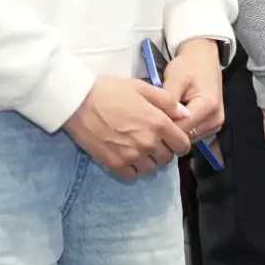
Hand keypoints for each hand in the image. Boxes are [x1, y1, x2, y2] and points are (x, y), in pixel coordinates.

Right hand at [63, 75, 191, 179]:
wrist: (79, 102)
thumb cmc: (112, 91)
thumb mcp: (144, 88)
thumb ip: (167, 102)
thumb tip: (184, 114)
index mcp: (158, 123)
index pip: (182, 144)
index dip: (180, 142)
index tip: (174, 139)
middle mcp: (148, 143)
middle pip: (166, 158)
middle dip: (164, 150)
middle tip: (154, 141)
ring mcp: (131, 156)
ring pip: (150, 169)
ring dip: (149, 161)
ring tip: (140, 150)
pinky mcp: (114, 164)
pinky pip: (132, 175)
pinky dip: (133, 169)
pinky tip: (127, 157)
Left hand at [161, 38, 225, 150]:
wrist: (204, 57)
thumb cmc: (188, 66)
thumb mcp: (174, 79)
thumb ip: (168, 102)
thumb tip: (158, 123)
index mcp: (208, 107)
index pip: (181, 130)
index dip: (162, 130)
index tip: (146, 126)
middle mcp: (215, 119)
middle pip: (185, 138)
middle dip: (167, 133)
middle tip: (150, 124)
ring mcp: (216, 124)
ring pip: (188, 139)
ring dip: (174, 133)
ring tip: (160, 122)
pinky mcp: (213, 125)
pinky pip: (193, 135)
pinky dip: (181, 130)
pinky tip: (171, 121)